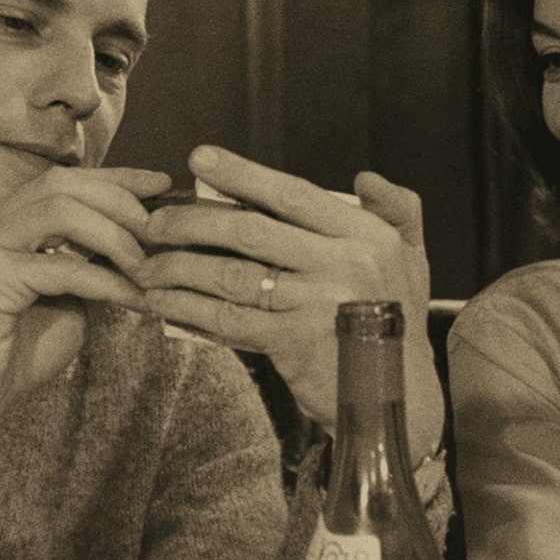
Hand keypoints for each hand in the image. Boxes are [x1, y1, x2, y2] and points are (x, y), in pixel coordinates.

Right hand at [0, 165, 169, 513]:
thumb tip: (147, 238)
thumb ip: (95, 259)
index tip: (162, 184)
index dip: (117, 178)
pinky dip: (105, 281)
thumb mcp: (70, 292)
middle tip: (159, 229)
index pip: (65, 179)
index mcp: (3, 218)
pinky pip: (61, 267)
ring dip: (114, 236)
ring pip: (61, 212)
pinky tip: (133, 299)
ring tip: (147, 266)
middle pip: (63, 184)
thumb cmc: (19, 349)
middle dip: (120, 201)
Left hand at [135, 145, 444, 465]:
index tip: (200, 159)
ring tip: (147, 265)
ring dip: (180, 267)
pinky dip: (189, 308)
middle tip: (154, 221)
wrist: (400, 399)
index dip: (243, 174)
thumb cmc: (397, 322)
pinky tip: (163, 303)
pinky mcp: (292, 342)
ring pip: (231, 274)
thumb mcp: (412, 259)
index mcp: (367, 236)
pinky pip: (228, 318)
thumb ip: (397, 211)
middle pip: (251, 231)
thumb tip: (363, 177)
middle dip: (193, 221)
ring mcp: (316, 303)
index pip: (293, 195)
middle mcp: (343, 264)